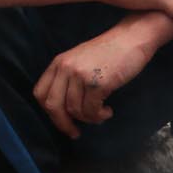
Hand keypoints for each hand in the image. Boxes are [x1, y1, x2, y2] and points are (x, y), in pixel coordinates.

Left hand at [33, 20, 160, 139]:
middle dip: (63, 124)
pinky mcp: (98, 83)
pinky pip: (92, 109)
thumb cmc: (110, 51)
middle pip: (53, 106)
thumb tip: (65, 107)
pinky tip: (108, 111)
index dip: (49, 112)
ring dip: (89, 119)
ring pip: (75, 110)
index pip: (40, 93)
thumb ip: (68, 77)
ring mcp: (81, 75)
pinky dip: (99, 116)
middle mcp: (66, 68)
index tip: (61, 121)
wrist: (132, 39)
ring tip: (100, 115)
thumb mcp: (80, 59)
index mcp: (58, 63)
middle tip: (74, 133)